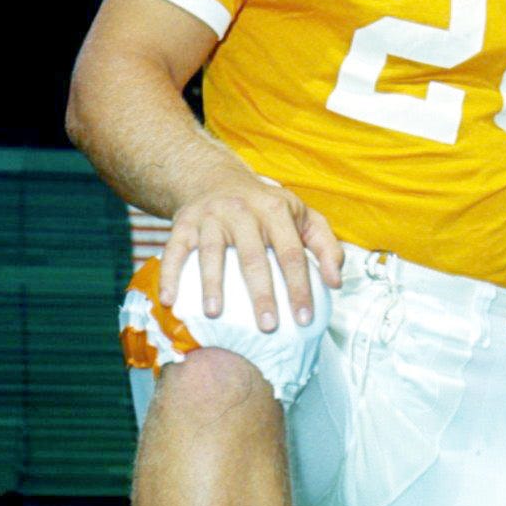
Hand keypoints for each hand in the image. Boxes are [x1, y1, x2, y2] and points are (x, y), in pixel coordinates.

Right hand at [162, 175, 342, 331]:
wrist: (216, 178)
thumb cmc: (267, 207)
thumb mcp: (304, 217)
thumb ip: (326, 247)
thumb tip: (336, 282)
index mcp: (276, 211)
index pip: (292, 254)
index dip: (299, 287)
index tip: (304, 319)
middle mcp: (243, 211)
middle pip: (253, 257)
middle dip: (261, 293)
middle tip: (267, 326)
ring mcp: (211, 217)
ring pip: (211, 253)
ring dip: (212, 284)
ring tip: (214, 314)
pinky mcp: (184, 223)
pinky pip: (174, 250)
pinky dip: (170, 274)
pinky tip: (170, 300)